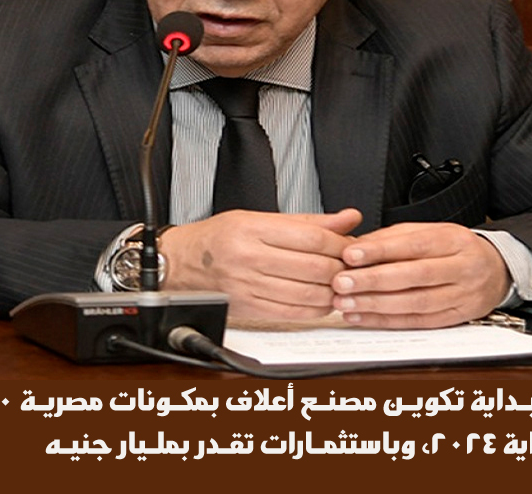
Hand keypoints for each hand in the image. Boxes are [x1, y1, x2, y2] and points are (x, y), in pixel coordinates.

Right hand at [160, 208, 361, 320]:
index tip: (352, 248)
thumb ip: (307, 222)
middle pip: (313, 266)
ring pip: (306, 293)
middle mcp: (249, 256)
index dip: (340, 245)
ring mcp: (247, 285)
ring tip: (340, 286)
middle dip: (341, 270)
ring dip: (332, 292)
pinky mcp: (247, 308)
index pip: (312, 237)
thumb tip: (348, 218)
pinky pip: (292, 313)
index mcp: (254, 228)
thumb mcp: (259, 218)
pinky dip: (315, 309)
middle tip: (352, 268)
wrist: (179, 264)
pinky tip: (321, 302)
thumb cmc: (218, 238)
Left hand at [331, 223, 511, 328]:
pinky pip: (418, 322)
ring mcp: (463, 296)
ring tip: (346, 302)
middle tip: (342, 282)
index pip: (414, 244)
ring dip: (376, 305)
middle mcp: (463, 268)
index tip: (351, 254)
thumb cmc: (456, 249)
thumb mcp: (430, 232)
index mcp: (454, 240)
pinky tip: (364, 316)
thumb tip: (357, 246)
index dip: (381, 250)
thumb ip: (394, 238)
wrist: (497, 271)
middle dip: (374, 280)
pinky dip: (387, 321)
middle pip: (415, 275)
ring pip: (416, 303)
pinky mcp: (458, 318)